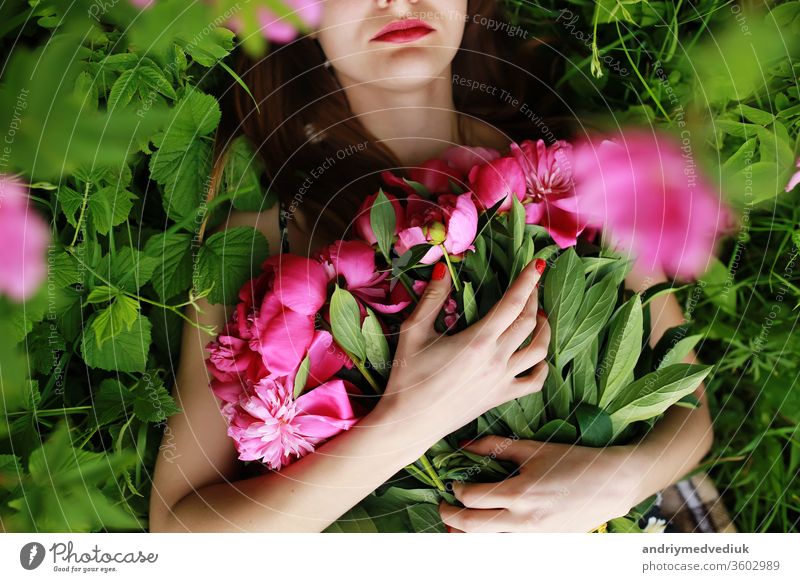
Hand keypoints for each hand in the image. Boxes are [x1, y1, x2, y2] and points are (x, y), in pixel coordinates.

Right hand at [374, 259, 550, 444]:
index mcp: (478, 341)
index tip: (540, 263)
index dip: (529, 280)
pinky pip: (534, 382)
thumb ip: (432, 298)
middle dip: (534, 299)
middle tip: (532, 285)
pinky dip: (542, 367)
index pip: (513, 303)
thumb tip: (443, 267)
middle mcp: (496, 360)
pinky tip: (538, 357)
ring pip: (539, 351)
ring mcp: (502, 381)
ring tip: (539, 316)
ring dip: (544, 329)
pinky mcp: (501, 397)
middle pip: (529, 322)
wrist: (409, 423)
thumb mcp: (414, 332)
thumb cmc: (407, 376)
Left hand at [439, 436, 641, 531]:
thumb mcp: (533, 448)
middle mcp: (524, 519)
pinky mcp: (543, 543)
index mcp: (520, 492)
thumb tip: (463, 444)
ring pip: (488, 542)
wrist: (612, 485)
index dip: (456, 491)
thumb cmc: (573, 461)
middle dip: (450, 518)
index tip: (453, 484)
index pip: (471, 498)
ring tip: (455, 526)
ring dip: (466, 535)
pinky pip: (508, 545)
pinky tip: (484, 531)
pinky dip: (492, 540)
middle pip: (472, 527)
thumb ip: (495, 446)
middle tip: (442, 508)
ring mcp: (534, 536)